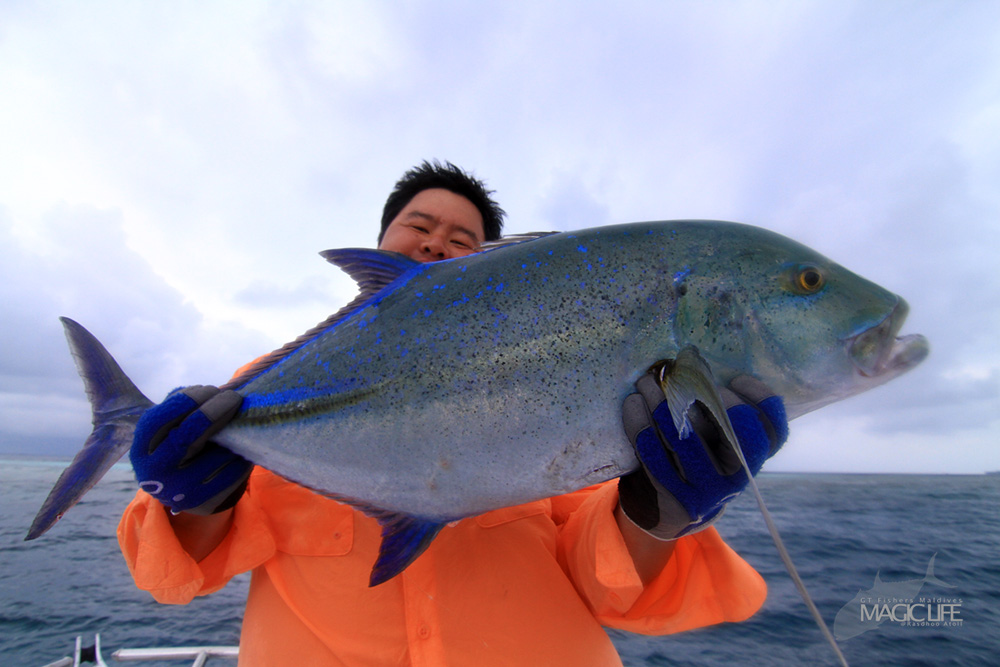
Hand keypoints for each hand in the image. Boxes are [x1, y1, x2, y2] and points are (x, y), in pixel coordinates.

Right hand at [130, 385, 249, 514]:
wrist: (182, 492)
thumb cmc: (178, 447)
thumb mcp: (168, 431)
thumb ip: (179, 408)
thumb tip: (209, 393)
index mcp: (141, 450)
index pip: (158, 420)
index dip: (186, 400)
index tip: (210, 389)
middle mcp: (155, 472)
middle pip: (185, 437)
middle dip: (212, 412)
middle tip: (234, 397)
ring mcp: (179, 490)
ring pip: (214, 455)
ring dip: (232, 433)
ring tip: (241, 419)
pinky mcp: (203, 501)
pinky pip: (231, 472)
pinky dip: (241, 454)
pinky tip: (245, 443)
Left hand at [618, 371, 786, 539]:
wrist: (667, 512)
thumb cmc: (693, 458)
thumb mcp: (715, 440)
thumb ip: (719, 409)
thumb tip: (695, 363)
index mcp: (754, 457)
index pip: (773, 427)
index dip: (758, 396)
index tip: (734, 377)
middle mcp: (738, 478)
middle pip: (733, 429)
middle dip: (702, 393)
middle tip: (674, 372)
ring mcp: (708, 492)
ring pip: (685, 438)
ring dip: (660, 401)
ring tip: (646, 381)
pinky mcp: (675, 499)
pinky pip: (653, 453)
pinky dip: (640, 422)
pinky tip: (633, 403)